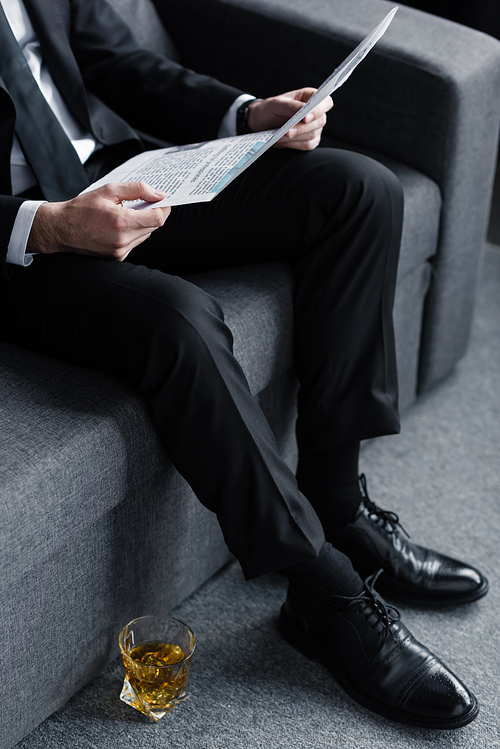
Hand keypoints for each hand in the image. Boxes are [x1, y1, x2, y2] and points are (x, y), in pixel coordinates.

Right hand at [28, 181, 170, 260]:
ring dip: (142, 223)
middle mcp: (122, 240)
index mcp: (121, 222)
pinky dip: (133, 232)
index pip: (157, 218)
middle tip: (142, 203)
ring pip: (145, 235)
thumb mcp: (109, 191)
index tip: (162, 200)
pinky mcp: (118, 257)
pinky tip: (119, 225)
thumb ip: (136, 190)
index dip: (164, 208)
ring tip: (126, 214)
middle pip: (153, 227)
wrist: (61, 229)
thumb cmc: (82, 209)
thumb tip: (158, 193)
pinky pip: (135, 242)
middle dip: (152, 213)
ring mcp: (120, 251)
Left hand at [247, 88, 332, 150]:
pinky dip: (294, 144)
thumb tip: (304, 109)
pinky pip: (307, 145)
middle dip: (302, 128)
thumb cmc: (269, 110)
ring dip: (295, 137)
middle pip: (319, 121)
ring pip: (312, 135)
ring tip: (279, 136)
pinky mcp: (310, 141)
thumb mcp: (276, 104)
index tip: (305, 117)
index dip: (318, 110)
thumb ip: (291, 106)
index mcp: (310, 97)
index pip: (325, 102)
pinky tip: (282, 141)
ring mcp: (314, 128)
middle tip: (287, 131)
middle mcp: (316, 113)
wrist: (261, 124)